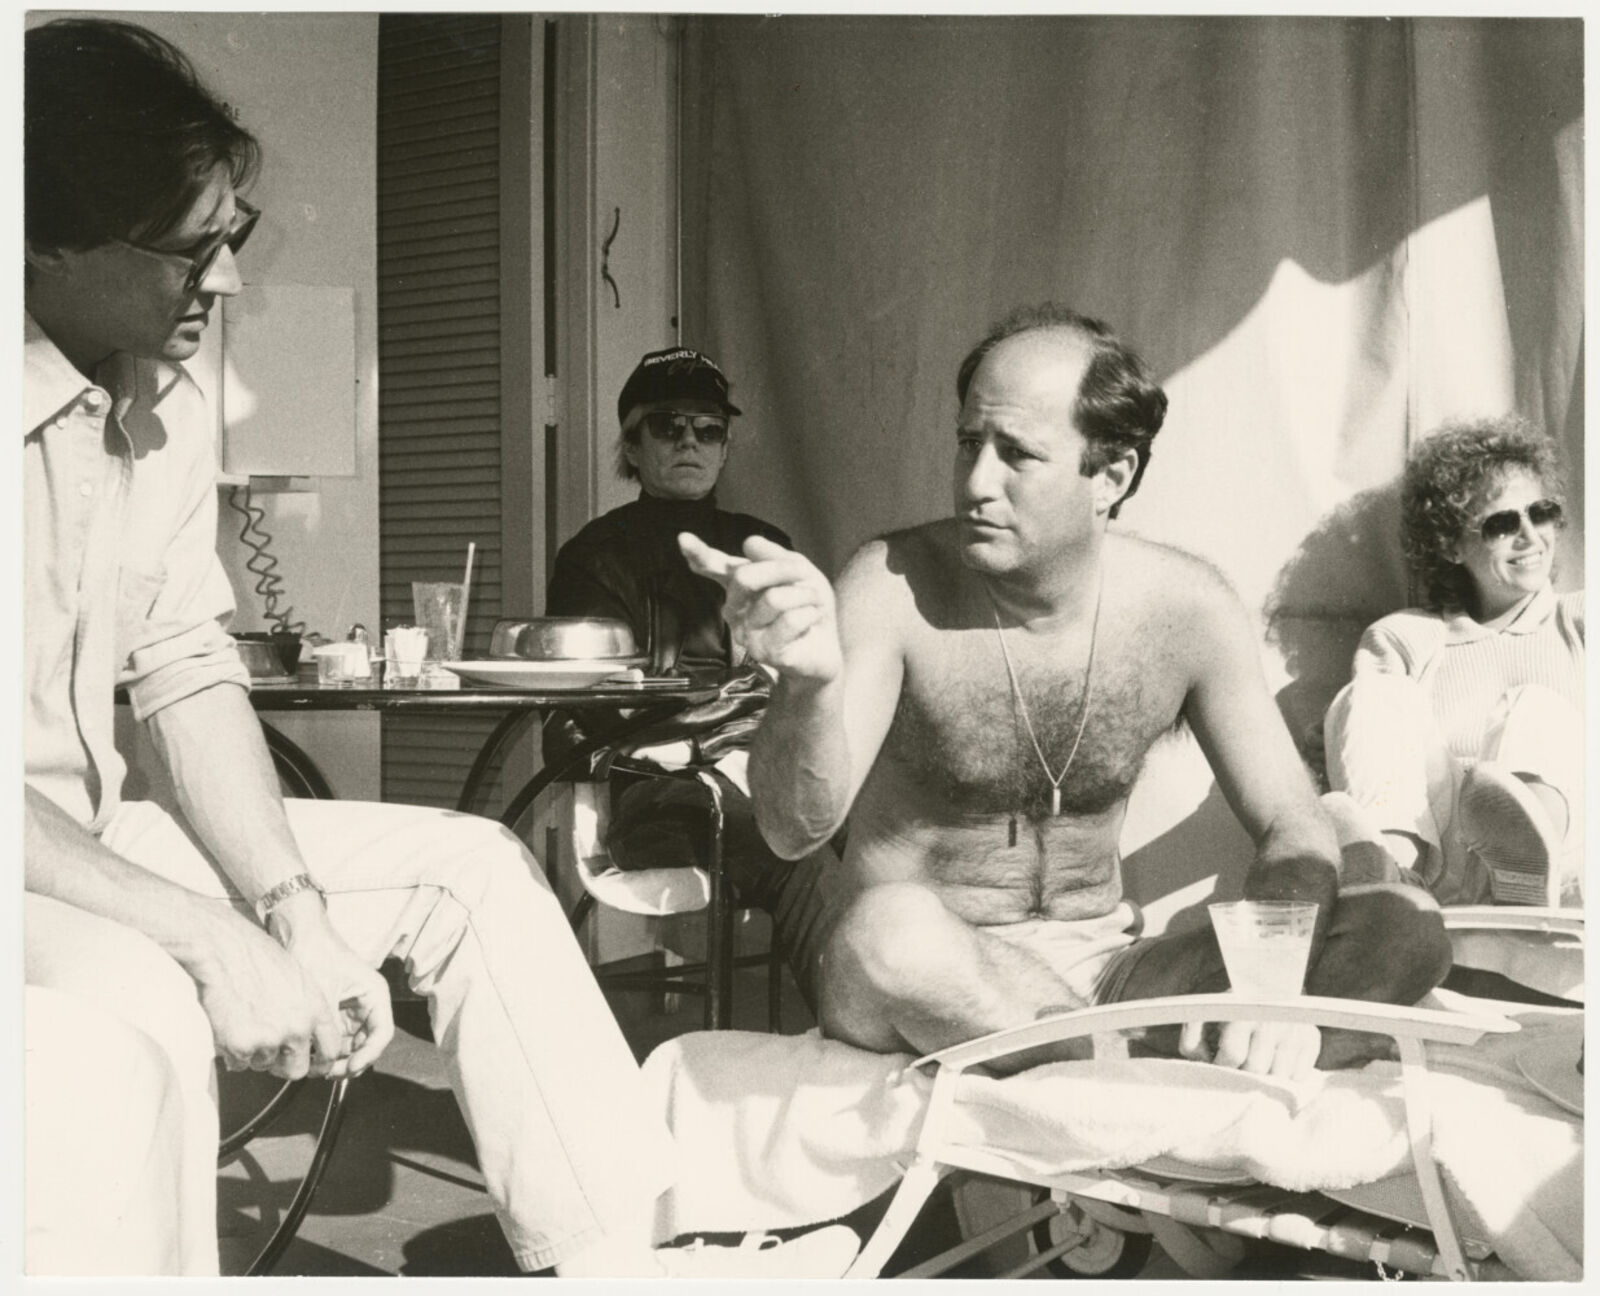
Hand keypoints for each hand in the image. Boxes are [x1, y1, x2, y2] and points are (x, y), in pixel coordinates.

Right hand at [191, 906, 352, 1080]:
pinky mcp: (241, 1046)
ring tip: (245, 1023)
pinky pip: (238, 1064)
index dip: (320, 1063)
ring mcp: (270, 1039)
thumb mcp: (300, 981)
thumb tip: (305, 1040)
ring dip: (254, 1054)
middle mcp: (298, 1028)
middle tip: (271, 1053)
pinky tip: (230, 1027)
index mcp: (316, 1010)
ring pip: (263, 1066)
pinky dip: (232, 1054)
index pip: (330, 1051)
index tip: (310, 1064)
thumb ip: (306, 1012)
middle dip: (283, 1066)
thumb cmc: (259, 958)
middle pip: (297, 1070)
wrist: (226, 949)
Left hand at [267, 893, 394, 1079]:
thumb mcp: (324, 995)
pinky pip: (336, 1039)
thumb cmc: (315, 954)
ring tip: (314, 1068)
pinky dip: (326, 1051)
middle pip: (367, 1044)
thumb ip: (330, 1028)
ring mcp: (350, 1010)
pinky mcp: (334, 1013)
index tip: (349, 1067)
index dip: (368, 1055)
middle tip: (325, 1073)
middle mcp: (367, 1004)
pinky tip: (310, 1057)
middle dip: (349, 1062)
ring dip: (337, 1060)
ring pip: (351, 1046)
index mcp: (374, 995)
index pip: (382, 1033)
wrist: (296, 933)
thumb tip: (327, 1061)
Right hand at [680, 533, 842, 684]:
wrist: (825, 648)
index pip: (715, 567)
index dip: (699, 554)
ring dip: (803, 596)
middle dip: (781, 569)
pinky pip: (789, 620)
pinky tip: (810, 622)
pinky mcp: (763, 652)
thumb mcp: (798, 571)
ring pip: (773, 599)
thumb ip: (774, 555)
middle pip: (745, 577)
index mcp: (740, 587)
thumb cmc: (807, 607)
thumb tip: (748, 542)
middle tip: (804, 576)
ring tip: (810, 605)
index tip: (683, 539)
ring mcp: (745, 633)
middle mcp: (735, 610)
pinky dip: (809, 615)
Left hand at [1179, 1018, 1320, 1081]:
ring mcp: (1296, 1029)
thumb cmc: (1231, 1005)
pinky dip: (1286, 1076)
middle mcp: (1273, 1020)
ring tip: (1256, 1063)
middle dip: (1243, 1072)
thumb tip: (1199, 1064)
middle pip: (1256, 1069)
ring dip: (1265, 1076)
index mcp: (1243, 1012)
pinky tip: (1275, 1062)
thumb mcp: (1206, 1016)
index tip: (1220, 1062)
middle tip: (1239, 1065)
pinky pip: (1299, 1076)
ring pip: (1279, 1076)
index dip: (1222, 1065)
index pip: (1233, 1055)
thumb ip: (1192, 1040)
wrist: (1267, 980)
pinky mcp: (1312, 1038)